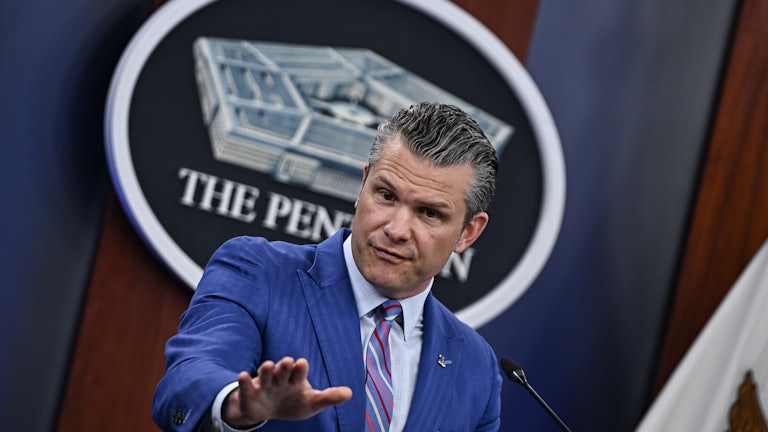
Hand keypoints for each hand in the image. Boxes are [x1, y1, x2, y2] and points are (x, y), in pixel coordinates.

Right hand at [222, 357, 352, 427]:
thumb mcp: (311, 402)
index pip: (299, 372)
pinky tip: (244, 376)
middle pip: (283, 370)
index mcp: (296, 379)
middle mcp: (280, 378)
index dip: (300, 369)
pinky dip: (244, 382)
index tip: (302, 363)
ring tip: (268, 366)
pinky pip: (246, 386)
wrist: (268, 410)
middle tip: (287, 362)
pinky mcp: (250, 393)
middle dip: (284, 367)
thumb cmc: (293, 403)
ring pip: (265, 375)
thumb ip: (329, 397)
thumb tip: (350, 393)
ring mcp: (264, 385)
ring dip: (266, 370)